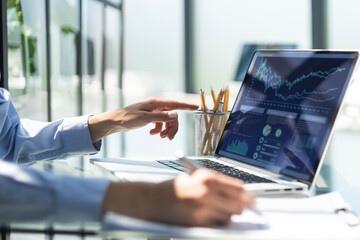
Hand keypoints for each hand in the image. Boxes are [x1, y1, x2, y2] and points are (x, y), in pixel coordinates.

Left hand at [88, 98, 197, 141]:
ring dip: (166, 130)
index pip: (175, 104)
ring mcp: (153, 111)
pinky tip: (153, 134)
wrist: (115, 122)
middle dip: (172, 127)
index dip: (187, 106)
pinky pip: (160, 123)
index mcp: (156, 103)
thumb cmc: (128, 118)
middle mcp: (156, 106)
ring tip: (160, 137)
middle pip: (172, 116)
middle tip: (168, 138)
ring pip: (167, 121)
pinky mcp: (150, 117)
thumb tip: (175, 114)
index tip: (196, 107)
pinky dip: (159, 129)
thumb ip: (161, 117)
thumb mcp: (145, 119)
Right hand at [101, 169, 254, 226]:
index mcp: (207, 177)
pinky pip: (218, 225)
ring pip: (230, 217)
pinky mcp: (198, 222)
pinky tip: (213, 217)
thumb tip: (238, 191)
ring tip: (219, 211)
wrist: (152, 200)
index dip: (246, 194)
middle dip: (243, 206)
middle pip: (238, 204)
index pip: (237, 187)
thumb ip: (216, 184)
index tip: (251, 198)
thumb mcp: (196, 177)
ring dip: (229, 215)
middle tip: (246, 208)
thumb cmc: (174, 188)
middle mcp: (207, 192)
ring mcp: (203, 209)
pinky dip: (219, 222)